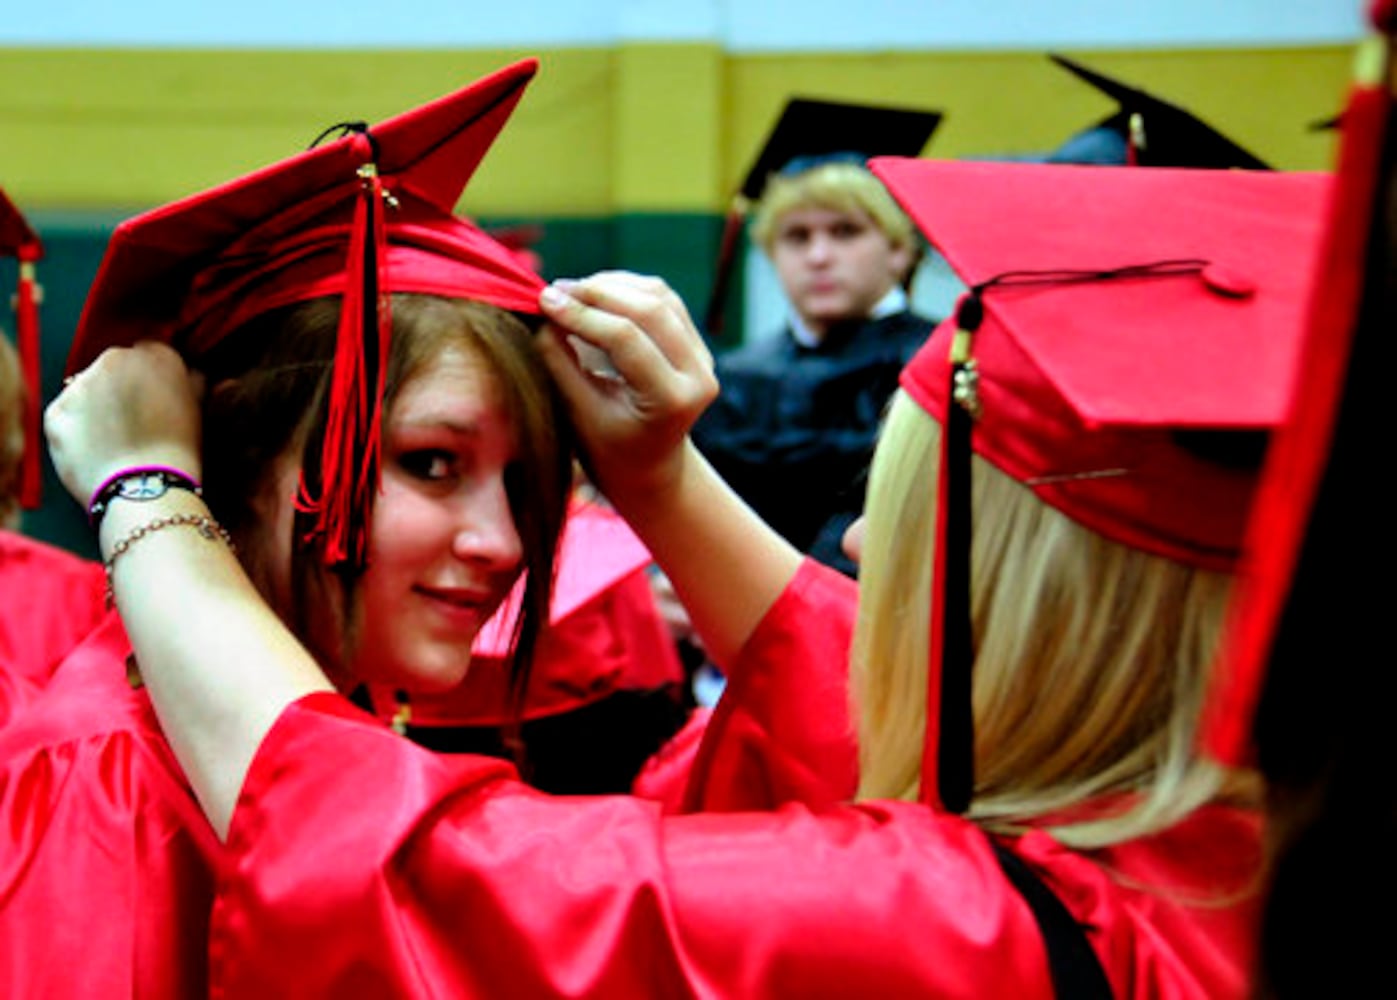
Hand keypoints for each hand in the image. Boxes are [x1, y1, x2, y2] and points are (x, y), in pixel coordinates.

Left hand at [44, 342, 204, 508]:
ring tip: (114, 439)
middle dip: (122, 386)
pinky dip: (77, 427)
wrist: (146, 490)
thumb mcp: (200, 411)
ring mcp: (81, 385)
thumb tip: (194, 375)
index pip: (151, 351)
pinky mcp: (56, 411)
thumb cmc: (179, 453)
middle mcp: (115, 360)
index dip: (155, 375)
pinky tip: (96, 449)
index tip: (157, 396)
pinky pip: (66, 414)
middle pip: (115, 365)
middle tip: (135, 420)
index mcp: (155, 356)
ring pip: (88, 388)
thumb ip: (194, 383)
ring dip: (97, 404)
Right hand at [536, 272, 716, 504]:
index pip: (627, 339)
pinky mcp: (696, 343)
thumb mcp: (577, 413)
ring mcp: (703, 357)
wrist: (648, 466)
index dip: (582, 314)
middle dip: (598, 291)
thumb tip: (547, 309)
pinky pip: (664, 299)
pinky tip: (595, 293)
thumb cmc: (605, 448)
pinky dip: (627, 288)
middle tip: (554, 290)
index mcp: (672, 401)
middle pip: (650, 309)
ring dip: (612, 284)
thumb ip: (560, 362)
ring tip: (572, 291)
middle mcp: (699, 376)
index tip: (544, 301)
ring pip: (659, 295)